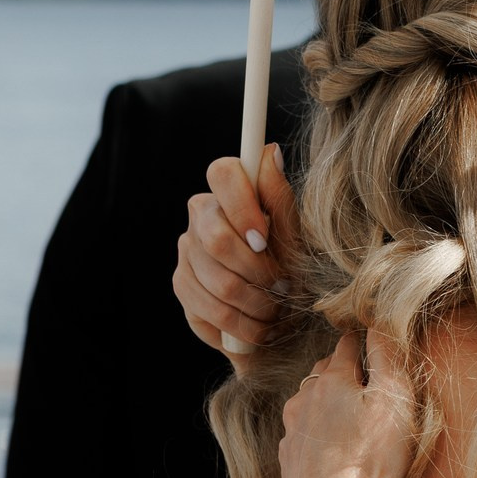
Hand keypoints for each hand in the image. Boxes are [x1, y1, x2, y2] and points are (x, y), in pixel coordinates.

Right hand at [173, 146, 298, 373]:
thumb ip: (279, 198)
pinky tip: (257, 326)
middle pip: (217, 238)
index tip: (264, 240)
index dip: (242, 207)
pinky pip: (209, 309)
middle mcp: (201, 215)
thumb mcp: (294, 234)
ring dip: (257, 304)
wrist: (281, 314)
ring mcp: (186, 251)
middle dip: (257, 271)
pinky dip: (242, 324)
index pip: (222, 173)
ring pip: (218, 282)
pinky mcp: (182, 286)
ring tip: (277, 311)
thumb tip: (270, 151)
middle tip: (283, 287)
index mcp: (229, 191)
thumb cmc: (291, 265)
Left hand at [279, 331, 417, 477]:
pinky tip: (329, 449)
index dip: (361, 338)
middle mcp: (304, 401)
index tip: (369, 333)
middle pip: (323, 373)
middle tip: (362, 372)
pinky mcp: (289, 465)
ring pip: (307, 404)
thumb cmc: (370, 457)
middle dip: (341, 368)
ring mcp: (292, 433)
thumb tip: (378, 321)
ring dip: (324, 402)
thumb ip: (388, 356)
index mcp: (332, 380)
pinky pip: (302, 438)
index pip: (346, 345)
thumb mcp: (394, 398)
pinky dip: (316, 436)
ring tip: (346, 412)